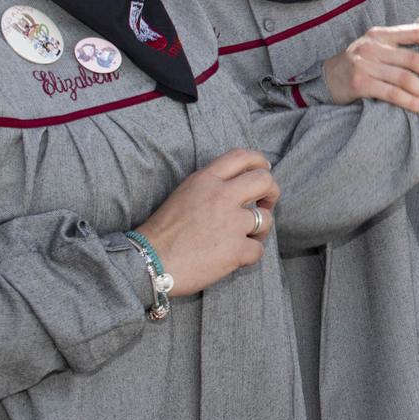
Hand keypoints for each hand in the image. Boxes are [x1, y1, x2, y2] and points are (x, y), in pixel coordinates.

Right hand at [133, 148, 279, 297]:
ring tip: (245, 237)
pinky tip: (235, 257)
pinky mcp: (235, 250)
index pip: (242, 156)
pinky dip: (250, 255)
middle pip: (265, 181)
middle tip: (265, 204)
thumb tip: (241, 184)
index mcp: (205, 180)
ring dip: (260, 230)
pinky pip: (259, 249)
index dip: (259, 162)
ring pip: (266, 219)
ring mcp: (230, 223)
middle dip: (271, 192)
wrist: (147, 263)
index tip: (263, 172)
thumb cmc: (163, 232)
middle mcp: (221, 197)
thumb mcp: (184, 193)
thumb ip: (211, 185)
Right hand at [322, 22, 418, 112]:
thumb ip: (400, 48)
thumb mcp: (376, 49)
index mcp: (382, 34)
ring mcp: (365, 64)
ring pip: (405, 78)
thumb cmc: (358, 65)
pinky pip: (392, 94)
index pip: (417, 32)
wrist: (323, 79)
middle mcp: (374, 46)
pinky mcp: (359, 83)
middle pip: (414, 59)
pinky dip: (411, 102)